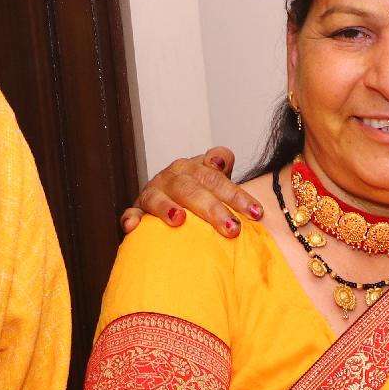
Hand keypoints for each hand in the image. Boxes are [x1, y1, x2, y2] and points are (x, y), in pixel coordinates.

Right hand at [118, 145, 258, 237]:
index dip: (237, 195)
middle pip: (192, 189)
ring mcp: (153, 192)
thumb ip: (221, 162)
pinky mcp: (138, 209)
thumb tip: (221, 160)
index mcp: (193, 168)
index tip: (257, 214)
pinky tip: (132, 226)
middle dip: (213, 209)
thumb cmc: (197, 189)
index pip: (216, 178)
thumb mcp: (212, 175)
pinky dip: (131, 218)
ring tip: (179, 220)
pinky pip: (132, 212)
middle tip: (232, 229)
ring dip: (167, 208)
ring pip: (159, 198)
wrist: (170, 196)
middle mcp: (172, 176)